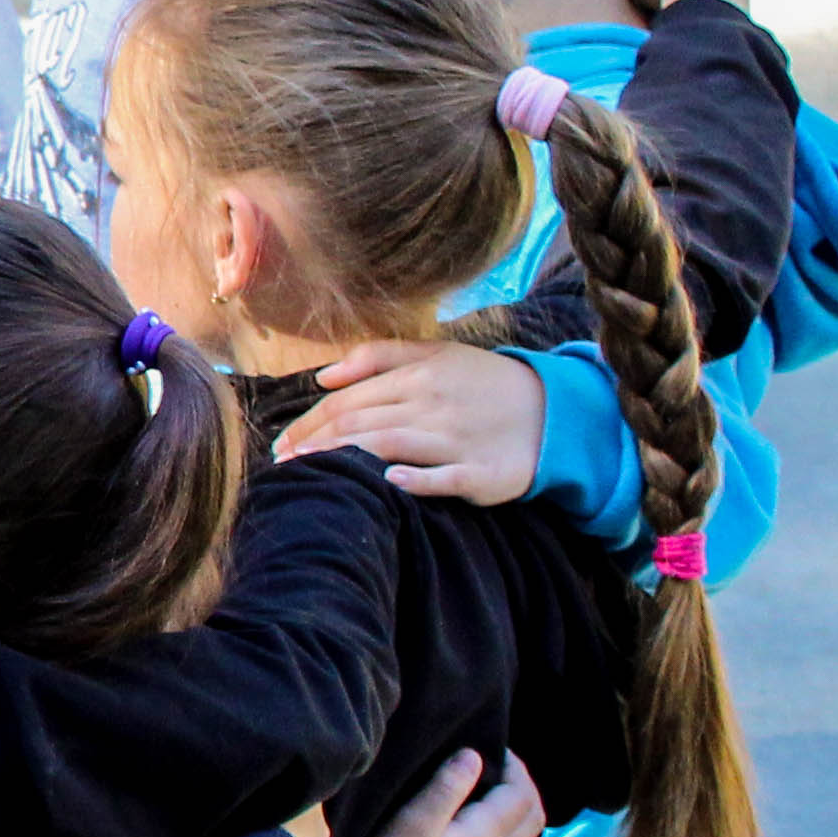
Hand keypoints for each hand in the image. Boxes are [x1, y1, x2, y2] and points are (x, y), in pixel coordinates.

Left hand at [278, 342, 544, 503]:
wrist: (557, 410)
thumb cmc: (484, 384)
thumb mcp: (438, 354)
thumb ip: (379, 357)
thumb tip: (322, 376)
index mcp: (417, 378)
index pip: (348, 401)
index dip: (309, 423)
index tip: (280, 445)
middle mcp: (432, 406)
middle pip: (360, 423)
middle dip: (314, 443)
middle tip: (282, 465)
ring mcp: (458, 440)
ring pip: (392, 445)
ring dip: (346, 458)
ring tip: (312, 472)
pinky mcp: (484, 471)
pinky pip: (446, 476)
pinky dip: (418, 479)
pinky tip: (389, 482)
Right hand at [359, 748, 540, 836]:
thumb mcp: (412, 821)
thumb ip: (445, 787)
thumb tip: (473, 757)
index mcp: (485, 835)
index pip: (520, 795)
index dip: (517, 770)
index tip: (500, 753)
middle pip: (532, 822)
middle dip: (526, 794)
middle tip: (505, 779)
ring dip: (524, 830)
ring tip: (504, 818)